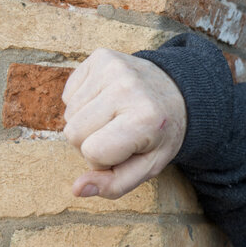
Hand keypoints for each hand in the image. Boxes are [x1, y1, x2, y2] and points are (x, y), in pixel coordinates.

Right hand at [62, 49, 186, 199]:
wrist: (177, 92)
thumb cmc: (159, 134)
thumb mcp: (148, 166)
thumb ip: (115, 185)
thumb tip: (77, 189)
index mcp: (145, 119)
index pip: (94, 153)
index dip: (103, 160)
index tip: (124, 151)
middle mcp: (128, 89)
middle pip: (74, 134)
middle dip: (91, 142)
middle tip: (118, 134)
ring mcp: (113, 68)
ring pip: (68, 114)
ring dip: (86, 122)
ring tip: (114, 117)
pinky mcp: (101, 57)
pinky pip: (68, 94)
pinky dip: (82, 103)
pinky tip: (107, 101)